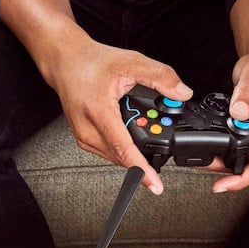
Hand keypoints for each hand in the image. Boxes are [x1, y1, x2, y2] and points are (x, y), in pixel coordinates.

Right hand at [45, 30, 191, 194]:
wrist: (65, 62)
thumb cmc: (92, 62)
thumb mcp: (131, 62)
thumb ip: (160, 76)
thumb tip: (182, 93)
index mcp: (99, 111)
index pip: (124, 148)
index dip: (142, 169)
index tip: (155, 185)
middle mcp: (88, 129)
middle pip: (123, 156)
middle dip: (145, 154)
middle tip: (159, 139)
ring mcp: (83, 137)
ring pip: (116, 157)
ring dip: (133, 151)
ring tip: (142, 130)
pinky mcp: (83, 140)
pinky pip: (109, 153)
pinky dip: (123, 148)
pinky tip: (128, 134)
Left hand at [206, 53, 248, 192]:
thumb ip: (247, 92)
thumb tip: (239, 112)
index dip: (243, 179)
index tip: (224, 185)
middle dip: (232, 176)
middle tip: (207, 173)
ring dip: (229, 168)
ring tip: (206, 162)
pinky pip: (247, 153)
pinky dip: (230, 157)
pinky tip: (215, 154)